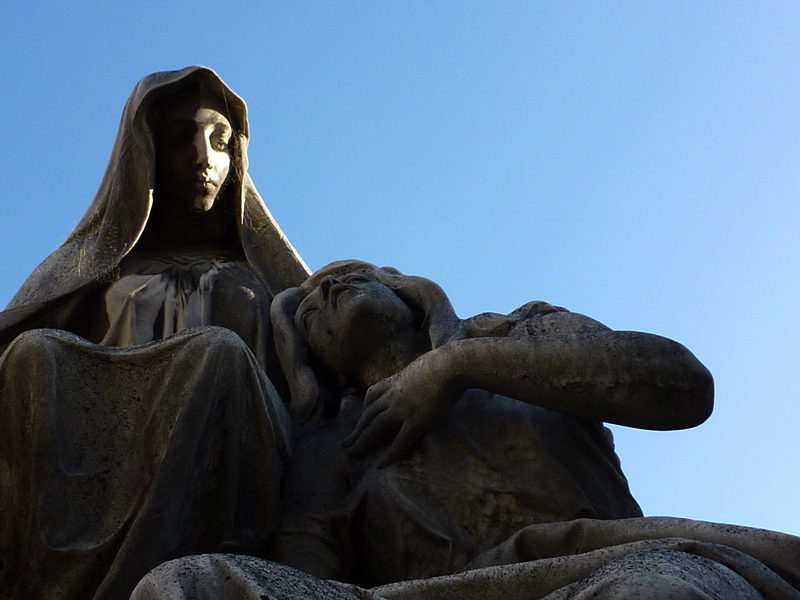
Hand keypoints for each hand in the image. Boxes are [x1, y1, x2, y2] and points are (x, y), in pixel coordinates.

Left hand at [343, 351, 460, 466]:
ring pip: (375, 429)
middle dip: (356, 431)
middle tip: (346, 443)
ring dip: (362, 442)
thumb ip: (416, 375)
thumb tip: (421, 374)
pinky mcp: (416, 422)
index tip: (359, 420)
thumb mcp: (421, 366)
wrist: (450, 365)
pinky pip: (398, 442)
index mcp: (395, 382)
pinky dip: (388, 454)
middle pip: (368, 416)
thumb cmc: (443, 362)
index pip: (372, 396)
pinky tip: (380, 465)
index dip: (364, 409)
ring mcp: (402, 410)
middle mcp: (393, 397)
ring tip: (352, 453)